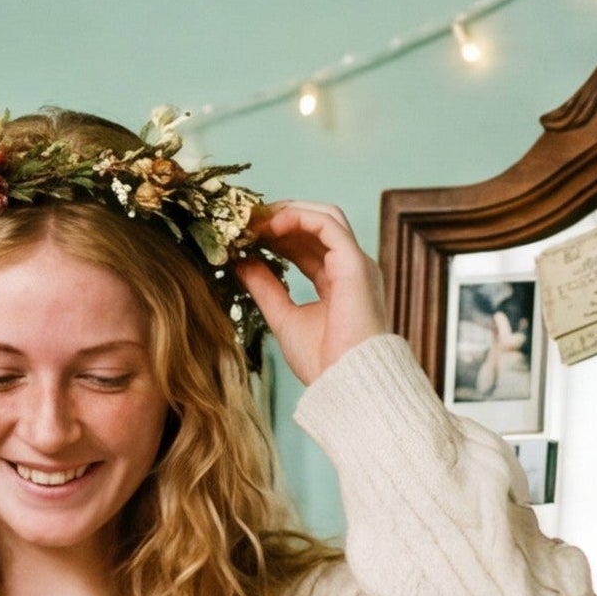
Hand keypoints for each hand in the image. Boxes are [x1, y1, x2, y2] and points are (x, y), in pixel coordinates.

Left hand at [233, 200, 388, 384]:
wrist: (347, 383)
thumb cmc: (323, 362)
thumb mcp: (283, 318)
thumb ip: (266, 289)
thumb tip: (241, 263)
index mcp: (336, 281)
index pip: (307, 244)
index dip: (277, 235)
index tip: (246, 235)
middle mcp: (349, 267)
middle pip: (316, 225)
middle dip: (281, 218)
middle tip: (247, 220)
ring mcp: (355, 262)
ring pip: (324, 216)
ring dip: (288, 213)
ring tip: (256, 219)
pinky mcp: (354, 263)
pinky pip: (328, 224)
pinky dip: (299, 217)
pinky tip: (272, 225)